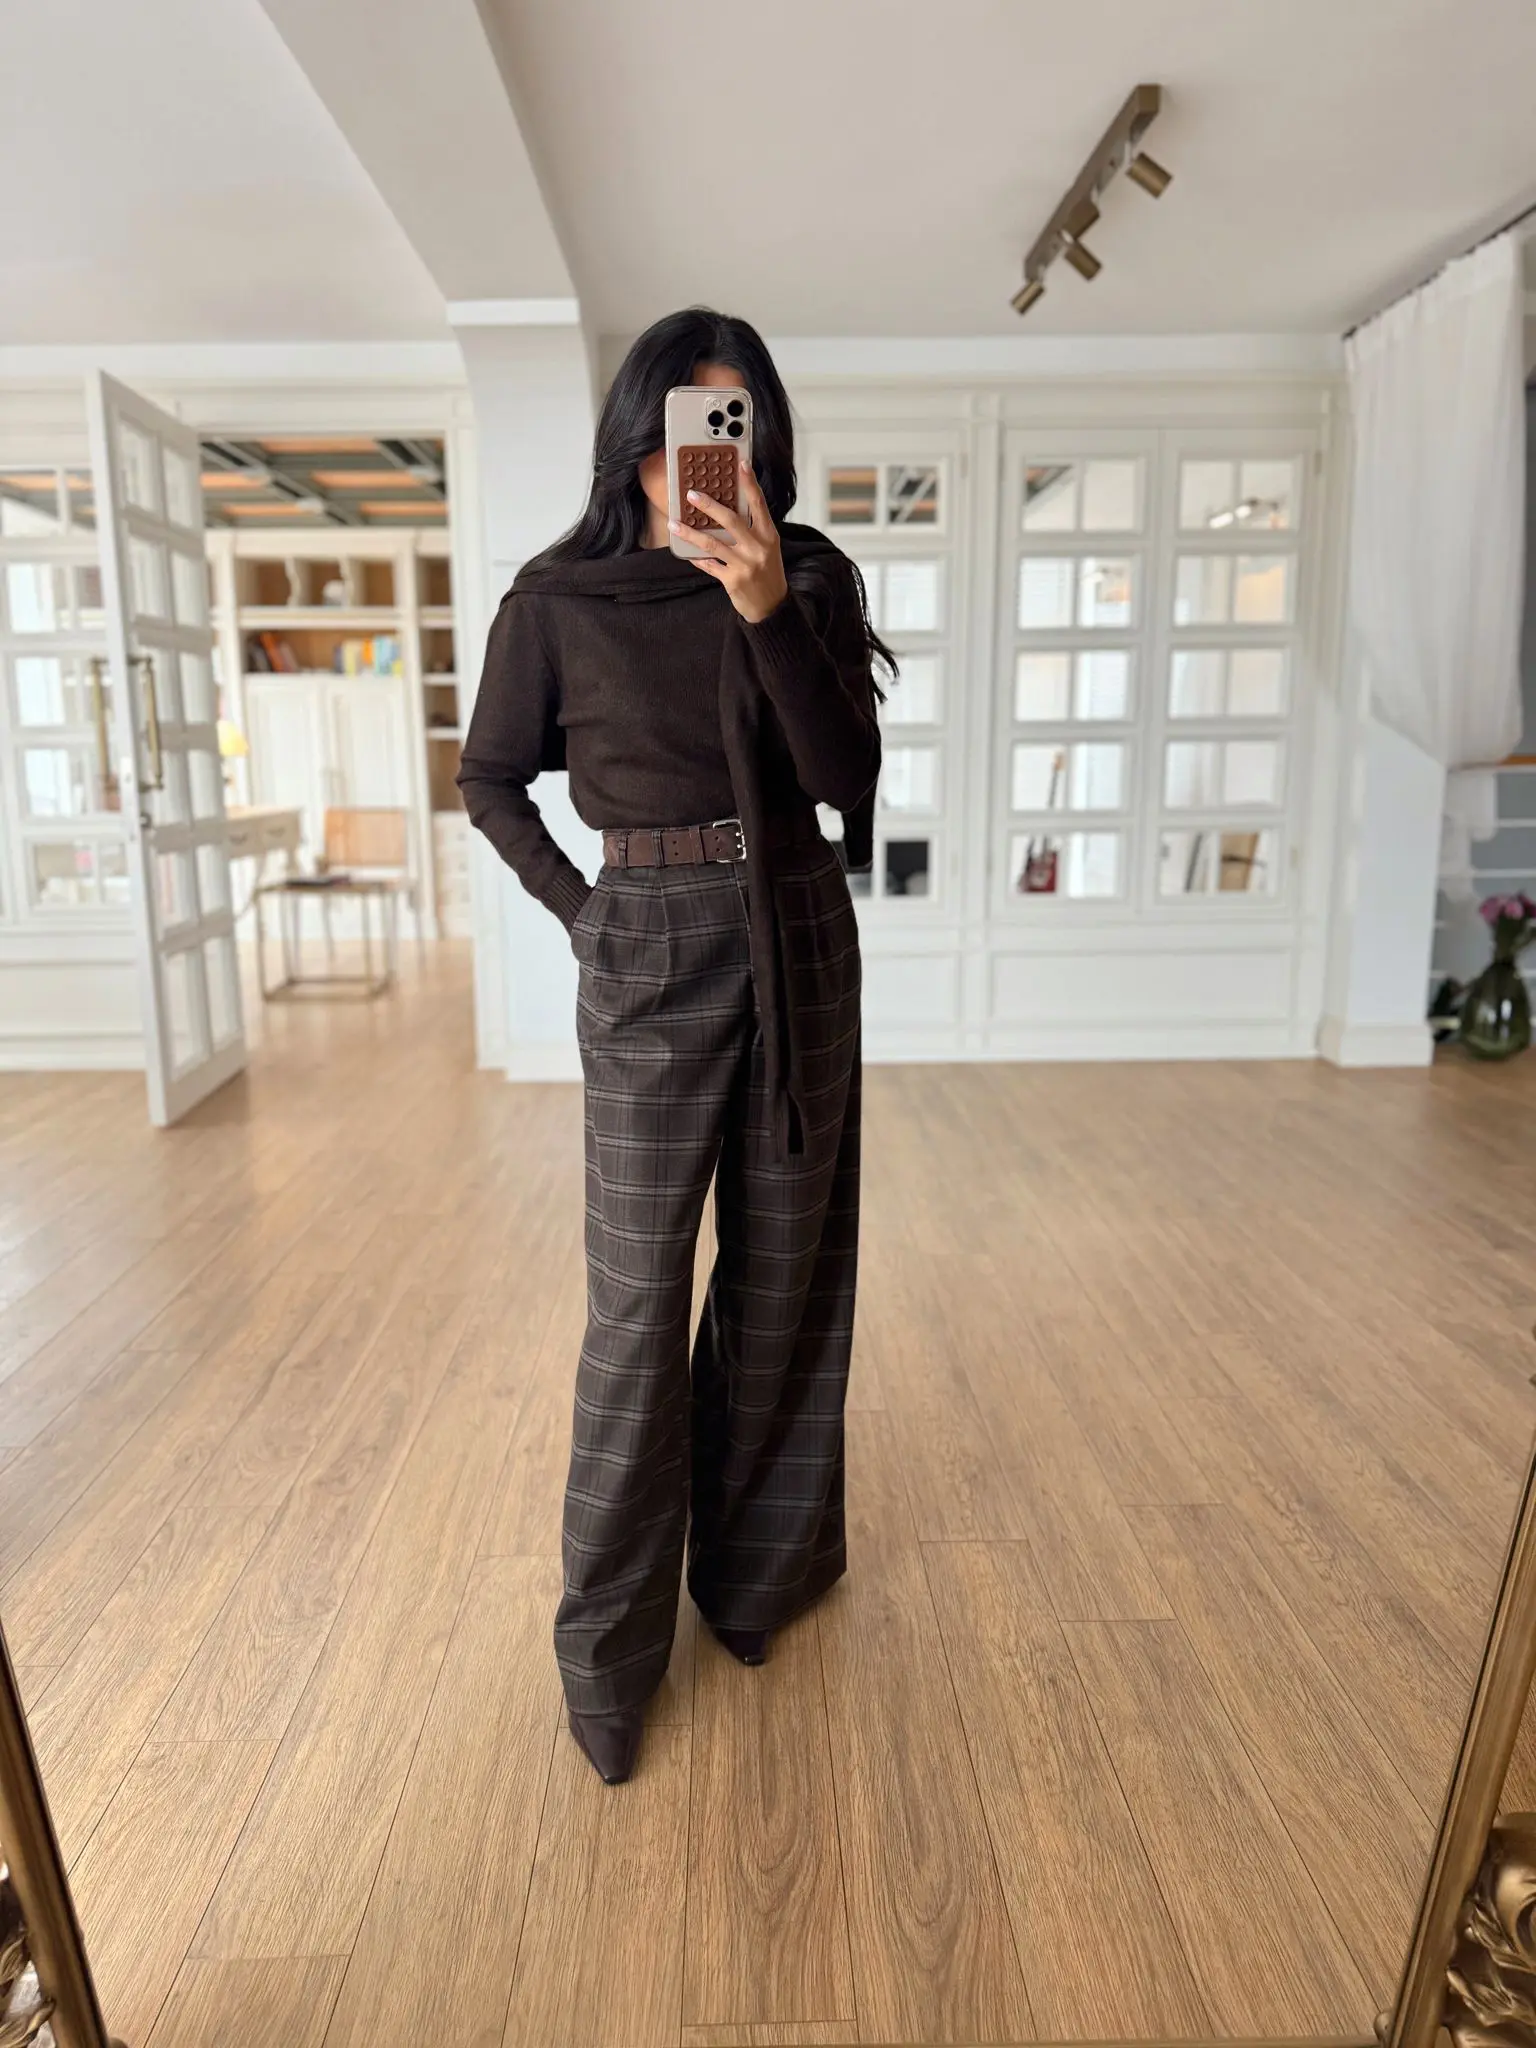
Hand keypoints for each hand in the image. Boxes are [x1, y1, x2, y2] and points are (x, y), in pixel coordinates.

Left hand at [670, 462, 789, 624]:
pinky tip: (686, 552)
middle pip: (731, 520)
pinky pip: (709, 565)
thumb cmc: (768, 572)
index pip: (759, 504)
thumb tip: (726, 510)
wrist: (772, 607)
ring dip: (690, 532)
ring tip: (674, 523)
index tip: (741, 464)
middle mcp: (758, 548)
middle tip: (691, 494)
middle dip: (709, 505)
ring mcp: (745, 565)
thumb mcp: (768, 548)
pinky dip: (697, 558)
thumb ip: (753, 530)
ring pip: (712, 543)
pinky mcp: (732, 580)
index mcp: (769, 536)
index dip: (750, 483)